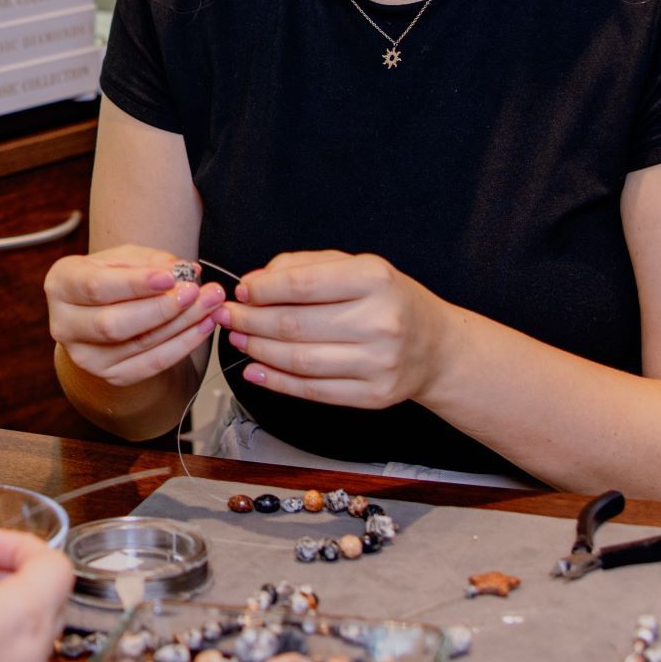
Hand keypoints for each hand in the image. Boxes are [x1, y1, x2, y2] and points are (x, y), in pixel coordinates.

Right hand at [45, 244, 222, 386]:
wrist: (99, 312)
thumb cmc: (110, 278)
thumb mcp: (123, 258)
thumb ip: (151, 261)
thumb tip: (185, 270)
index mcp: (61, 285)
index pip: (96, 287)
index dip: (136, 283)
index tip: (171, 276)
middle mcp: (65, 325)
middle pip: (113, 324)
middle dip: (160, 308)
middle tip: (195, 292)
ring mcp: (85, 356)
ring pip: (137, 344)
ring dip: (181, 324)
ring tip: (209, 304)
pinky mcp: (110, 375)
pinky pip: (151, 364)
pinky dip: (182, 346)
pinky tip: (201, 326)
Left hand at [214, 250, 449, 410]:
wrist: (435, 345)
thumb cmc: (387, 300)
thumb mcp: (355, 266)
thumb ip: (303, 267)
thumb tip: (254, 284)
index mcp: (375, 279)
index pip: (302, 285)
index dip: (262, 290)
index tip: (241, 290)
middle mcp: (380, 321)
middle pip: (294, 325)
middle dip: (250, 320)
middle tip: (225, 315)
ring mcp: (378, 363)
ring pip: (299, 360)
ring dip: (257, 349)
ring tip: (238, 337)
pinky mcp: (374, 395)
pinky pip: (313, 390)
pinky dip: (277, 382)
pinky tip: (256, 370)